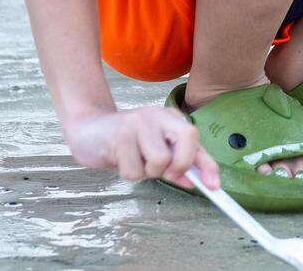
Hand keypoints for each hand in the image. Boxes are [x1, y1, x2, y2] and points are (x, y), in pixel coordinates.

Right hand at [64, 105, 219, 188]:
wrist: (88, 128)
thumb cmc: (124, 143)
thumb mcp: (153, 151)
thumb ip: (176, 164)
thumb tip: (196, 182)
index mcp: (171, 119)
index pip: (196, 140)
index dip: (208, 165)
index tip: (213, 187)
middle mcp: (159, 115)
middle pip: (187, 139)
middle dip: (179, 165)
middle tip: (163, 172)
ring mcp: (140, 121)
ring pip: (160, 161)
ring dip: (146, 173)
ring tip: (133, 162)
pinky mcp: (121, 133)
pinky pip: (134, 170)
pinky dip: (127, 173)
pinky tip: (118, 160)